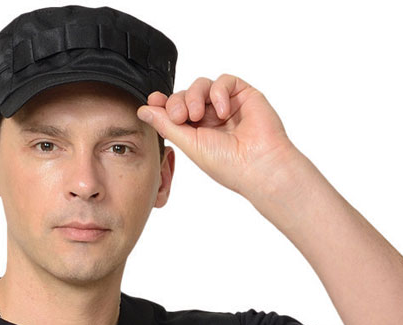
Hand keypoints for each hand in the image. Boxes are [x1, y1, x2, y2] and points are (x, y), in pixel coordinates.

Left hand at [136, 75, 298, 198]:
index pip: (175, 111)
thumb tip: (143, 110)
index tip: (154, 101)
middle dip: (178, 102)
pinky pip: (223, 81)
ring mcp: (226, 105)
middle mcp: (210, 118)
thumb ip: (167, 125)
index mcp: (196, 133)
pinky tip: (223, 111)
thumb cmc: (227, 165)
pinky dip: (218, 93)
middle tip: (181, 116)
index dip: (163, 104)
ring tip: (199, 115)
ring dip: (195, 96)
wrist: (259, 165)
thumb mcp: (190, 145)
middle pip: (184, 95)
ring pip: (201, 85)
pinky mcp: (243, 94)